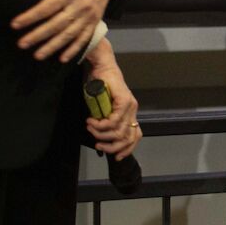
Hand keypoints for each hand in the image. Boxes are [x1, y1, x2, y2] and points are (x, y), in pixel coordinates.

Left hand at [11, 0, 121, 60]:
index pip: (47, 7)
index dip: (30, 17)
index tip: (15, 24)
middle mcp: (80, 5)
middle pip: (56, 24)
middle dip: (38, 35)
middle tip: (21, 44)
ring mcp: (89, 15)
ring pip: (69, 34)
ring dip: (53, 46)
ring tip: (37, 55)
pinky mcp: (95, 21)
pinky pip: (84, 38)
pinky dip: (74, 49)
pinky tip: (62, 58)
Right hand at [84, 39, 141, 159]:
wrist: (102, 68)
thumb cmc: (100, 87)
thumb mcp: (102, 109)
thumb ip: (104, 121)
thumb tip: (100, 138)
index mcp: (130, 114)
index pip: (135, 137)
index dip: (126, 149)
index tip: (115, 157)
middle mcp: (132, 111)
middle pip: (128, 138)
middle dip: (111, 146)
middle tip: (98, 144)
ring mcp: (130, 105)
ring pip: (119, 131)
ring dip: (101, 134)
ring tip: (90, 127)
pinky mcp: (124, 100)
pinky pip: (113, 120)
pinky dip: (100, 125)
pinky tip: (91, 121)